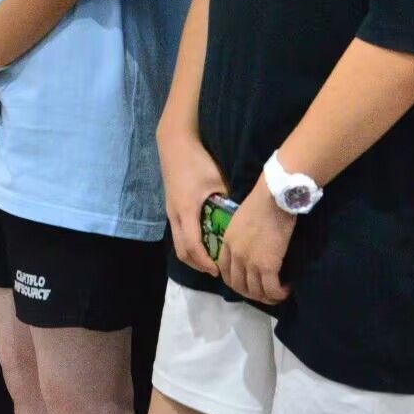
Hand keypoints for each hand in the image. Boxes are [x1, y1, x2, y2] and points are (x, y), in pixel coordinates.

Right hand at [159, 128, 229, 276]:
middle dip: (198, 264)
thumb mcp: (217, 180)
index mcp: (187, 210)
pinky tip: (203, 239)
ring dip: (192, 255)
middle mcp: (175, 215)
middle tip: (216, 270)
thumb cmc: (198, 160)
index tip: (219, 270)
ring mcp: (170, 211)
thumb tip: (243, 217)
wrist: (175, 143)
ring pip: (177, 243)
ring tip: (210, 259)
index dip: (205, 262)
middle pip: (181, 251)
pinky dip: (188, 243)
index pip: (193, 246)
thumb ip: (228, 199)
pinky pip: (177, 233)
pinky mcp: (170, 206)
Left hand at [217, 182, 294, 305]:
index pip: (225, 272)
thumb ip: (241, 236)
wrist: (274, 197)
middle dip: (252, 294)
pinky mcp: (267, 266)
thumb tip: (252, 247)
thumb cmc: (262, 202)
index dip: (237, 282)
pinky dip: (279, 294)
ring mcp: (250, 262)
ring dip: (267, 297)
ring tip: (279, 292)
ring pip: (255, 292)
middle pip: (239, 286)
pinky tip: (287, 289)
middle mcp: (236, 255)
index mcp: (227, 242)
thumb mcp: (241, 220)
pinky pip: (271, 290)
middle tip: (266, 292)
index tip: (249, 284)